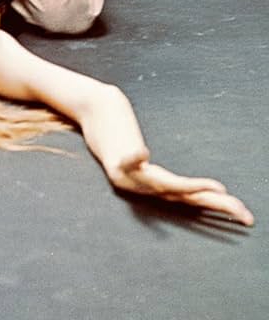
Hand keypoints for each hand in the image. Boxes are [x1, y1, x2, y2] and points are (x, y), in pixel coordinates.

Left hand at [107, 148, 253, 225]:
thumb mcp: (162, 175)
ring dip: (183, 186)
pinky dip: (135, 157)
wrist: (104, 134)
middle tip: (243, 213)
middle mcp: (155, 188)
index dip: (222, 207)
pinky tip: (143, 151)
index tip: (245, 215)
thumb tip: (217, 193)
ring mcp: (137, 176)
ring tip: (206, 186)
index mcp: (167, 189)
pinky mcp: (119, 162)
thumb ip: (185, 186)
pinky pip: (128, 160)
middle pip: (190, 196)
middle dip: (215, 204)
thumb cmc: (134, 158)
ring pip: (164, 183)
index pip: (200, 200)